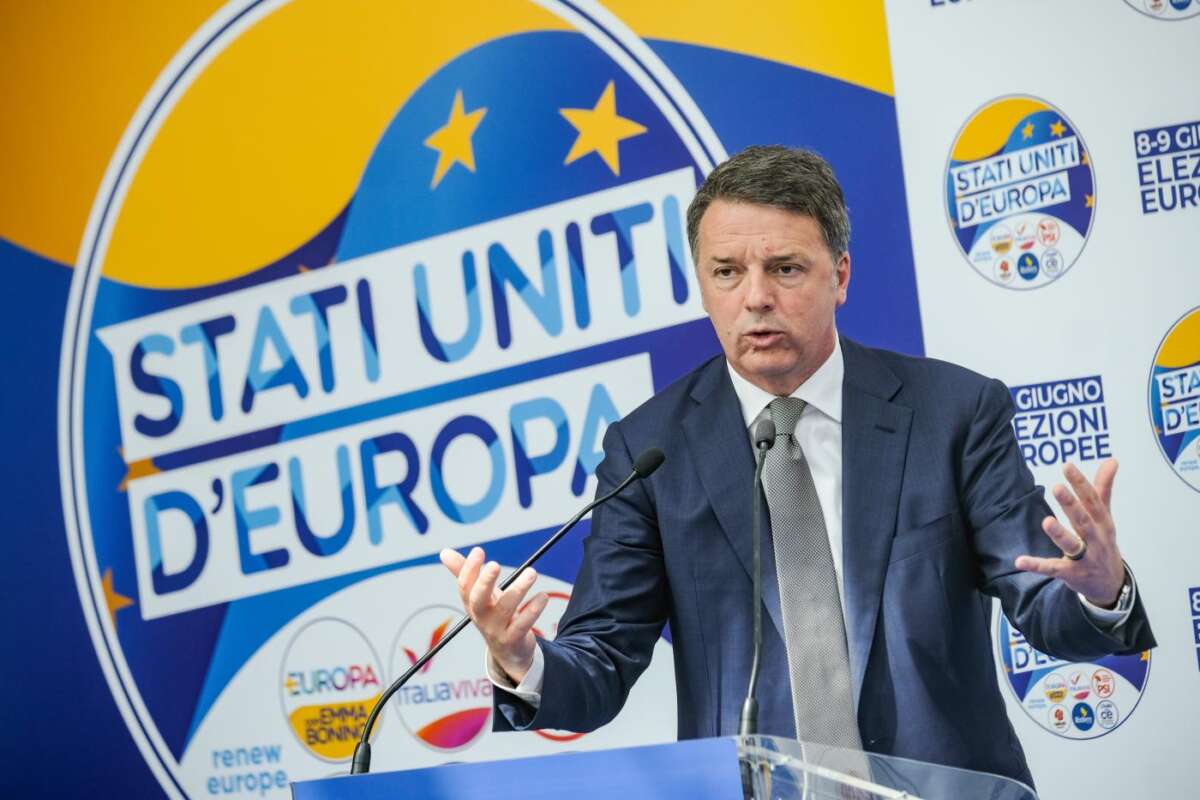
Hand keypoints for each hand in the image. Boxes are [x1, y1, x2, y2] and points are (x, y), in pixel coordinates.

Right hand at [439, 546, 548, 683]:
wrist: (508, 652)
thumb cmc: (494, 616)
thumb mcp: (481, 595)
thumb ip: (465, 573)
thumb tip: (444, 552)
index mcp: (472, 604)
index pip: (465, 587)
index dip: (469, 569)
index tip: (478, 551)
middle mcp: (481, 617)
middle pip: (478, 600)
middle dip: (485, 582)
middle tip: (495, 564)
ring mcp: (497, 630)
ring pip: (505, 609)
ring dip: (519, 589)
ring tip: (532, 572)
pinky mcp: (514, 639)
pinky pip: (523, 624)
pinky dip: (533, 610)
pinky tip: (542, 596)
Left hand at [1014, 459, 1125, 607]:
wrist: (1111, 583)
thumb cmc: (1103, 542)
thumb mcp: (1105, 516)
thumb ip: (1103, 488)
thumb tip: (1112, 460)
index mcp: (1102, 522)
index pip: (1092, 500)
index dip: (1080, 483)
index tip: (1067, 465)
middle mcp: (1096, 539)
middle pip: (1083, 520)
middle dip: (1071, 505)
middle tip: (1057, 487)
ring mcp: (1085, 558)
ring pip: (1072, 545)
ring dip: (1059, 534)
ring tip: (1047, 521)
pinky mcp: (1071, 573)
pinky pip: (1052, 569)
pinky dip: (1036, 565)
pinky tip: (1020, 561)